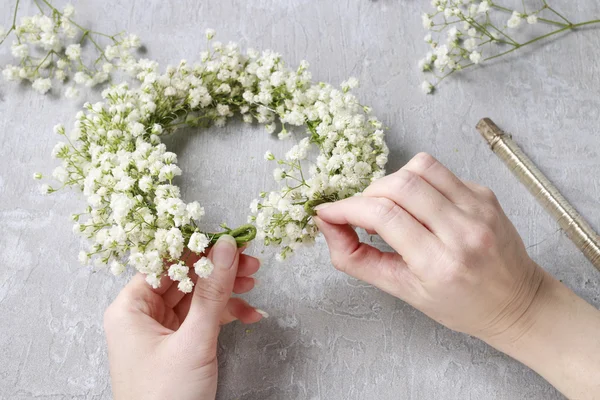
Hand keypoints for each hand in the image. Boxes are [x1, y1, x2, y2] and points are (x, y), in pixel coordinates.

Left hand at [104, 235, 265, 399]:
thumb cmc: (166, 397)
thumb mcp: (193, 340)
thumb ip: (211, 291)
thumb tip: (226, 248)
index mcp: (130, 308)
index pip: (165, 263)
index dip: (198, 248)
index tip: (230, 240)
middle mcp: (142, 316)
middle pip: (184, 278)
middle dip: (219, 271)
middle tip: (250, 262)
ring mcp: (161, 331)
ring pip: (196, 297)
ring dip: (226, 291)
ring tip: (254, 284)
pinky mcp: (178, 345)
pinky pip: (202, 319)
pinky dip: (226, 315)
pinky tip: (250, 315)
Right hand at [314, 152, 542, 339]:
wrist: (517, 303)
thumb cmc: (460, 305)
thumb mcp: (403, 292)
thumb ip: (358, 259)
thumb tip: (328, 225)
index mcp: (440, 263)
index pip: (383, 216)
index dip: (346, 208)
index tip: (327, 212)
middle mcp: (462, 230)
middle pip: (399, 184)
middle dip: (368, 194)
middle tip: (362, 214)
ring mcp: (477, 207)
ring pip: (420, 167)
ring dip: (392, 181)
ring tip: (390, 206)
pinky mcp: (484, 193)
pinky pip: (439, 171)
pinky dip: (417, 182)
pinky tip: (419, 206)